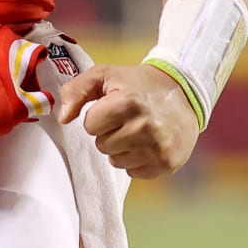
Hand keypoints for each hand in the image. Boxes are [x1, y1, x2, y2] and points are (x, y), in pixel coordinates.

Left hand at [55, 63, 200, 179]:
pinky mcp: (166, 163)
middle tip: (127, 118)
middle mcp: (144, 127)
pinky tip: (148, 142)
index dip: (98, 116)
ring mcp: (157, 148)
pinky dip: (137, 159)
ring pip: (116, 161)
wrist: (185, 92)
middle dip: (109, 132)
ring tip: (137, 129)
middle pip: (102, 145)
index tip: (113, 107)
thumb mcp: (105, 75)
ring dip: (121, 147)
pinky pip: (134, 172)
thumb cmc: (138, 84)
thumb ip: (76, 90)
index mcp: (127, 102)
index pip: (90, 125)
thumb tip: (62, 118)